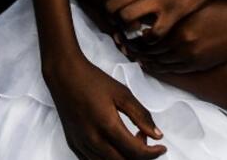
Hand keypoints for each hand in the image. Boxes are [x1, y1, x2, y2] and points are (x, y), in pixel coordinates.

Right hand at [44, 54, 165, 159]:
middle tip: (145, 139)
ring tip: (131, 140)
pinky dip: (109, 159)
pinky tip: (115, 145)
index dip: (152, 153)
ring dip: (125, 158)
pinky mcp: (74, 144)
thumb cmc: (93, 81)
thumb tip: (157, 135)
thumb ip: (141, 115)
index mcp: (107, 125)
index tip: (161, 148)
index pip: (135, 151)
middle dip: (140, 156)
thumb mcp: (123, 93)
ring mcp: (81, 144)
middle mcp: (93, 139)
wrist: (65, 75)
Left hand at [106, 0, 226, 42]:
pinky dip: (150, 40)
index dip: (112, 12)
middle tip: (125, 31)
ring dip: (129, 31)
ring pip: (127, 19)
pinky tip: (155, 40)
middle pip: (113, 9)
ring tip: (138, 37)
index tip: (119, 20)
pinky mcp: (174, 12)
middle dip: (115, 23)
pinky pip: (153, 32)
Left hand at [124, 0, 226, 73]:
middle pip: (142, 46)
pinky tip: (151, 60)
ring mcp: (188, 50)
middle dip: (129, 45)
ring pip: (153, 59)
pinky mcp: (197, 62)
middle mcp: (179, 34)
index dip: (123, 28)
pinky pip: (168, 68)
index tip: (119, 27)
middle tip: (121, 43)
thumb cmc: (221, 0)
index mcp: (173, 12)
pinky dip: (156, 65)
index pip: (136, 26)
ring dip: (141, 57)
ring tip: (134, 52)